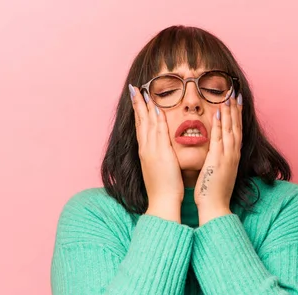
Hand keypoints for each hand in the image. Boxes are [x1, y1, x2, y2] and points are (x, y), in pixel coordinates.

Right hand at [129, 84, 183, 218]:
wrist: (162, 203)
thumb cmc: (164, 190)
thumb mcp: (159, 169)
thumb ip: (159, 158)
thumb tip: (161, 152)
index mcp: (146, 152)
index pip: (141, 127)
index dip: (138, 112)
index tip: (136, 99)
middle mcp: (146, 149)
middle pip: (140, 122)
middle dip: (137, 104)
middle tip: (134, 88)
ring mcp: (151, 151)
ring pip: (147, 124)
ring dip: (145, 106)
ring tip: (142, 91)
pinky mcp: (160, 154)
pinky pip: (158, 132)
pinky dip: (156, 119)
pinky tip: (157, 107)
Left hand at [194, 90, 242, 224]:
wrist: (215, 207)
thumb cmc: (213, 193)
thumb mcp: (217, 173)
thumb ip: (217, 161)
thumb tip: (214, 154)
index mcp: (232, 157)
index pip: (235, 131)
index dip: (236, 115)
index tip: (235, 101)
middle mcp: (232, 154)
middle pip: (236, 126)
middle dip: (235, 108)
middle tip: (235, 91)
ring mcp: (227, 156)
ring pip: (230, 128)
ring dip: (229, 110)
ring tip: (228, 94)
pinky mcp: (218, 160)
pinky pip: (219, 138)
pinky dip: (220, 124)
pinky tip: (218, 111)